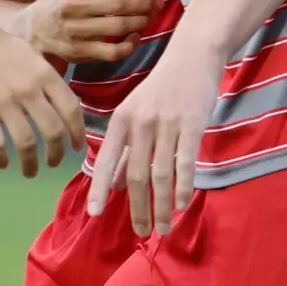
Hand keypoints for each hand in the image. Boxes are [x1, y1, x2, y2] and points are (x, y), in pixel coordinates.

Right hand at [0, 21, 87, 176]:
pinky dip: (1, 159)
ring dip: (31, 164)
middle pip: (53, 132)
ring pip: (26, 144)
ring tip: (31, 171)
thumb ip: (47, 76)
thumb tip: (62, 102)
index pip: (71, 110)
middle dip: (57, 154)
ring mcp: (4, 102)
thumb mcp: (31, 51)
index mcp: (44, 74)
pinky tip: (3, 163)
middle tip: (54, 162)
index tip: (77, 147)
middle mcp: (28, 90)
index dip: (78, 133)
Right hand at [20, 0, 162, 62]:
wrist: (40, 26)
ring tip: (149, 16)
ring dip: (140, 21)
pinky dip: (129, 46)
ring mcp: (75, 30)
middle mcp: (72, 5)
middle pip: (118, 3)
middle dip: (144, 3)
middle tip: (158, 2)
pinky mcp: (80, 51)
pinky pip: (112, 52)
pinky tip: (135, 36)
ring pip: (118, 27)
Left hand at [87, 33, 224, 237]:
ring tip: (164, 228)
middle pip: (135, 174)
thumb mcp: (134, 113)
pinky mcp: (192, 124)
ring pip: (160, 174)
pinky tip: (183, 205)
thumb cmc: (161, 88)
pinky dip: (183, 187)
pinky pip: (186, 163)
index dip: (99, 187)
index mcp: (121, 120)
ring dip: (162, 206)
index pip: (105, 159)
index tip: (94, 213)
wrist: (191, 55)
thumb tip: (114, 185)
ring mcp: (166, 124)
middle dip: (137, 208)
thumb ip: (124, 149)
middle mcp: (140, 123)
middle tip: (142, 232)